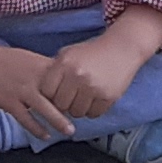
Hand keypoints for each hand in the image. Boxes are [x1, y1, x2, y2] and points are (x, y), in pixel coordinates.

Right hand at [0, 24, 76, 137]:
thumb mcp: (30, 59)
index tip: (88, 98)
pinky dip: (37, 128)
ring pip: (45, 109)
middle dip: (73, 107)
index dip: (78, 90)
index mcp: (41, 66)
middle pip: (59, 95)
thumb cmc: (6, 60)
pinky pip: (26, 119)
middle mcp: (34, 78)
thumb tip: (65, 79)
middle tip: (85, 117)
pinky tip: (45, 135)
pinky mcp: (9, 102)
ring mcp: (22, 91)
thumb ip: (47, 70)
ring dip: (59, 121)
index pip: (66, 79)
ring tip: (70, 131)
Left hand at [35, 13, 161, 121]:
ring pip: (77, 112)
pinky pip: (93, 114)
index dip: (50, 95)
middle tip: (71, 97)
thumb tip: (40, 95)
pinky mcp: (108, 97)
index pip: (47, 92)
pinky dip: (92, 110)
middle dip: (64, 104)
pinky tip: (95, 98)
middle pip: (61, 105)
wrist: (121, 48)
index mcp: (64, 64)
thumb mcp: (68, 54)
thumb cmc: (91, 53)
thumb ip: (54, 71)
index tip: (56, 93)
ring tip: (83, 97)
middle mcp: (77, 76)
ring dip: (79, 108)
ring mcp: (93, 87)